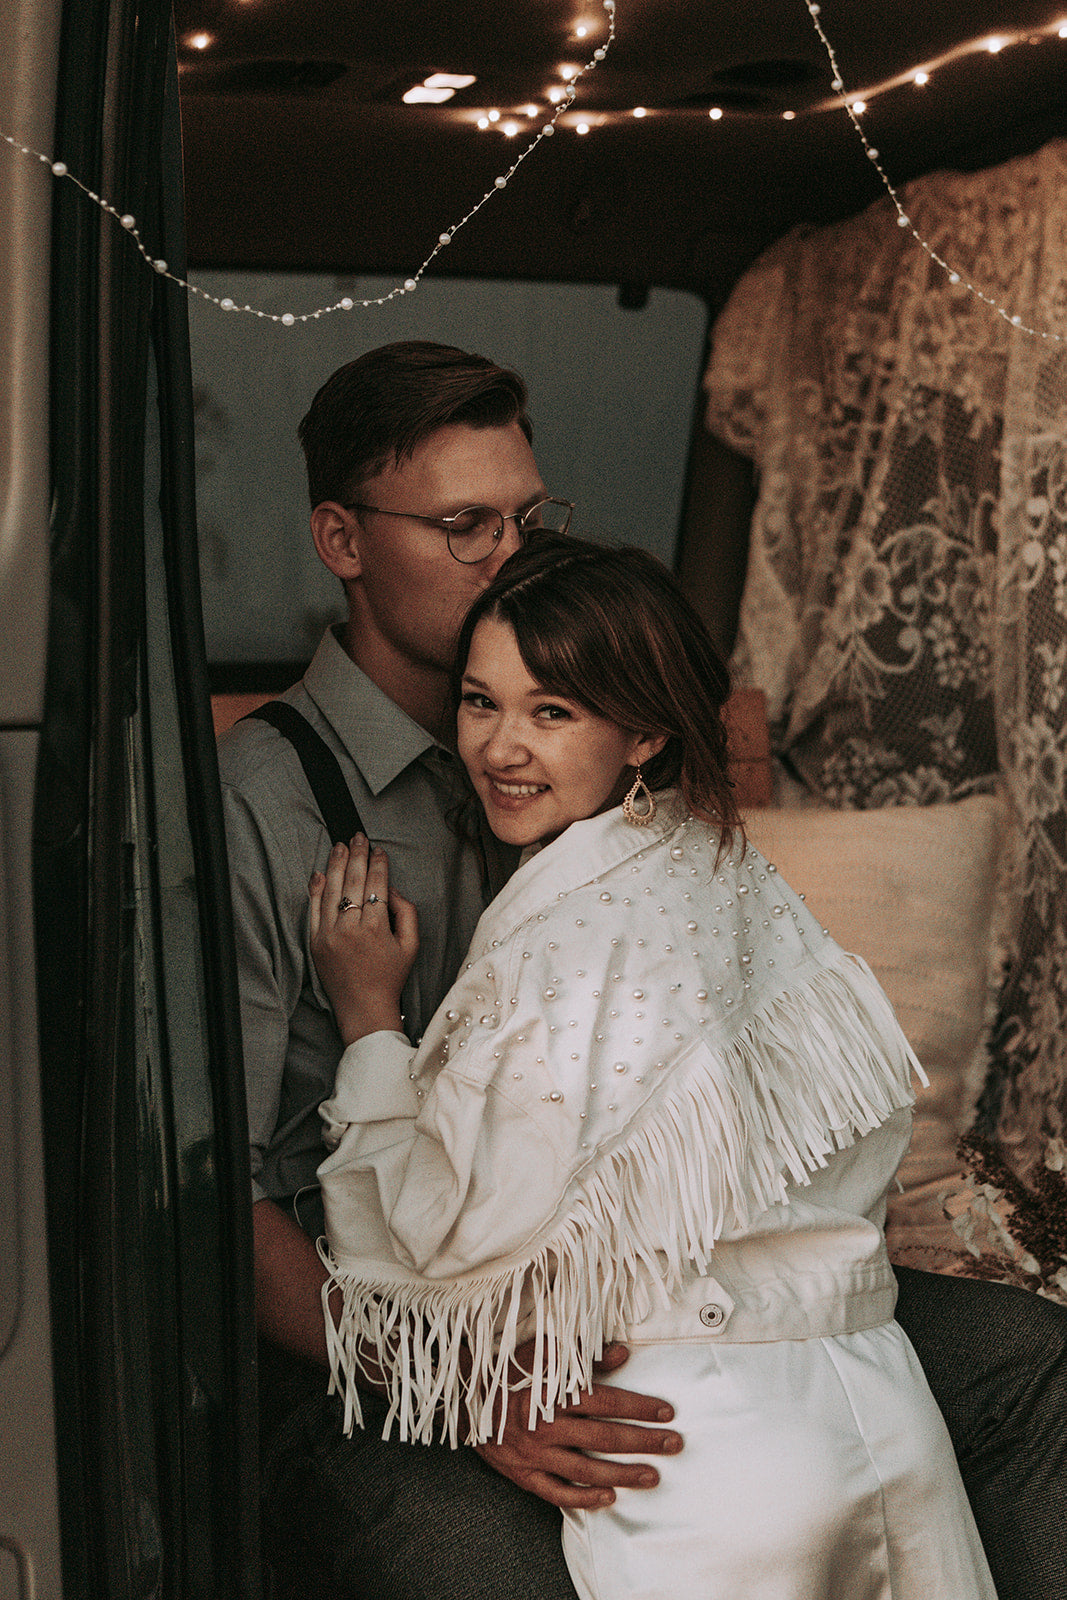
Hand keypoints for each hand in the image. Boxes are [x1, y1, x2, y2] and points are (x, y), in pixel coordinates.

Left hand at [309, 835, 418, 1043]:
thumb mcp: (412, 945)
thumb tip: (393, 889)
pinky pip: (314, 909)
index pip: (376, 883)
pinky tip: (320, 872)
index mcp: (376, 927)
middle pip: (353, 881)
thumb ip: (408, 913)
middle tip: (358, 837)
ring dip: (336, 864)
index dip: (378, 863)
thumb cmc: (390, 977)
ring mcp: (329, 934)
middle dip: (357, 855)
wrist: (363, 1008)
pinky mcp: (315, 942)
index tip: (379, 850)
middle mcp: (351, 928)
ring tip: (340, 845)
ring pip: (332, 889)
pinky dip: (316, 888)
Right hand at [474, 1342, 681, 1509]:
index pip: (606, 1401)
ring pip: (588, 1470)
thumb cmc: (505, 1372)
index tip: (666, 1411)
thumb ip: (582, 1355)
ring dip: (624, 1474)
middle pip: (605, 1437)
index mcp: (553, 1393)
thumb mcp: (540, 1352)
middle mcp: (547, 1426)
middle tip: (674, 1444)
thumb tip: (621, 1353)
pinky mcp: (524, 1475)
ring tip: (653, 1475)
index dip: (639, 1406)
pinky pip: (559, 1493)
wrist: (462, 1400)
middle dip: (644, 1441)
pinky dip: (585, 1499)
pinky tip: (611, 1499)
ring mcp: (536, 1455)